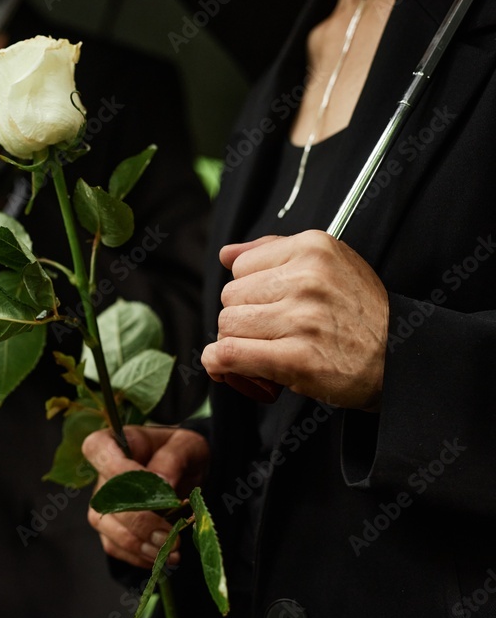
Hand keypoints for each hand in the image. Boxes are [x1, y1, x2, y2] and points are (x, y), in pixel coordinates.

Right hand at [83, 426, 209, 568]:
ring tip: (171, 551)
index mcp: (113, 442)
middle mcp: (101, 473)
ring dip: (138, 544)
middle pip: (105, 498)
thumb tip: (162, 484)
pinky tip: (162, 556)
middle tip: (170, 534)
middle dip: (139, 521)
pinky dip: (138, 556)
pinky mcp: (111, 528)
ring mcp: (103, 503)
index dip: (121, 470)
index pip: (98, 450)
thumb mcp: (185, 445)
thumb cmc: (181, 451)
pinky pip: (115, 546)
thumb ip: (172, 459)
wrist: (188, 471)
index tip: (159, 486)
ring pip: (106, 526)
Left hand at [202, 229, 388, 408]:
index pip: (241, 266)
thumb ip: (275, 251)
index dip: (248, 291)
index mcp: (314, 248)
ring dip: (235, 342)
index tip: (266, 307)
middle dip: (241, 318)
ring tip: (261, 349)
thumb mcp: (330, 264)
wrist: (400, 358)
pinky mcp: (297, 358)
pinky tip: (224, 368)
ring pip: (228, 325)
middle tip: (267, 333)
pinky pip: (230, 354)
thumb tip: (226, 254)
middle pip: (231, 296)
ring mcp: (303, 318)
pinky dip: (219, 363)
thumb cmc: (359, 313)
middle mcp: (308, 279)